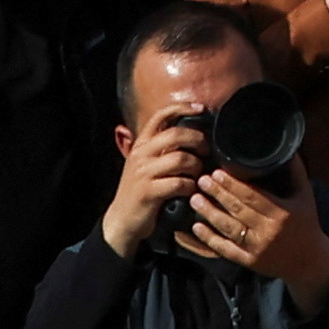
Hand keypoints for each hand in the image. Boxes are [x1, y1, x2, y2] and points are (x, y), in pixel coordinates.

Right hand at [103, 108, 214, 257]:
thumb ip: (162, 149)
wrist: (122, 220)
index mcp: (141, 144)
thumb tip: (192, 133)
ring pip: (181, 159)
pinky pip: (180, 183)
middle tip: (206, 151)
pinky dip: (190, 186)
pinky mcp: (148, 192)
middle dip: (198, 140)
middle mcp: (140, 154)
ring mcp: (143, 173)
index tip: (202, 109)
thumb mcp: (146, 164)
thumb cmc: (141, 190)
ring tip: (198, 174)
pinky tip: (190, 190)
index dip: (182, 108)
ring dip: (196, 167)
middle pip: (176, 135)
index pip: (160, 116)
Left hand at [180, 158, 328, 297]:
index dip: (232, 184)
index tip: (217, 172)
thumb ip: (296, 172)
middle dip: (217, 193)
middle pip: (237, 209)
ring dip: (209, 212)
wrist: (309, 261)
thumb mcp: (305, 196)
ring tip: (195, 198)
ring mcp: (257, 247)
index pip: (252, 195)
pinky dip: (210, 238)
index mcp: (282, 212)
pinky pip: (225, 249)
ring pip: (228, 228)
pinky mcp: (249, 261)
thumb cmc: (306, 223)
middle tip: (201, 180)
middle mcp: (268, 230)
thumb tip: (288, 149)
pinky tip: (197, 226)